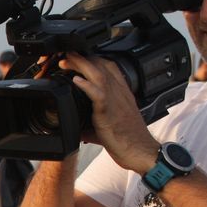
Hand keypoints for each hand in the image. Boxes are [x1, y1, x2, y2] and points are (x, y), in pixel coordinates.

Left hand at [59, 53, 158, 173]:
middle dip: (82, 57)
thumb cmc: (128, 139)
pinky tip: (76, 80)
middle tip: (65, 54)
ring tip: (65, 60)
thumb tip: (76, 127)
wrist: (141, 151)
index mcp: (121, 93)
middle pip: (101, 66)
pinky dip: (86, 85)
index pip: (109, 67)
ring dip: (81, 65)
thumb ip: (92, 121)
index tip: (77, 56)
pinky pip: (98, 94)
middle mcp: (119, 93)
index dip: (93, 58)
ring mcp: (115, 101)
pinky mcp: (109, 112)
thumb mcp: (109, 124)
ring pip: (98, 75)